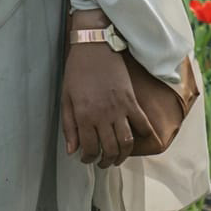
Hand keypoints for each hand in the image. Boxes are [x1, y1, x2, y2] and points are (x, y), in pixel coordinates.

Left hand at [62, 42, 153, 167]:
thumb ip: (69, 126)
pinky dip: (144, 134)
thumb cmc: (76, 72)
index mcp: (84, 116)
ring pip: (126, 142)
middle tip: (103, 163)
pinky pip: (142, 123)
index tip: (87, 158)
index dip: (88, 158)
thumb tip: (72, 151)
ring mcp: (120, 109)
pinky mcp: (132, 100)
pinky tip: (139, 140)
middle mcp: (103, 116)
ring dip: (123, 155)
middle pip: (110, 149)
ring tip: (118, 158)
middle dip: (106, 161)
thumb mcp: (66, 99)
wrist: (95, 46)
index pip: (89, 148)